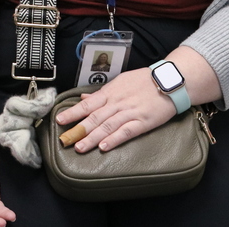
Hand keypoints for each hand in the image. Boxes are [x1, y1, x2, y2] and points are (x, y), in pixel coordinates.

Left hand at [54, 68, 175, 152]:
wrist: (169, 81)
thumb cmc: (144, 81)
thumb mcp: (120, 82)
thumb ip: (101, 92)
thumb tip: (83, 98)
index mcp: (110, 92)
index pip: (87, 104)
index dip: (73, 112)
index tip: (59, 120)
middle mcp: (117, 102)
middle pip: (94, 117)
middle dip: (78, 129)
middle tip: (65, 140)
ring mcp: (130, 112)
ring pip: (107, 126)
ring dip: (92, 138)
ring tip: (80, 147)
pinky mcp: (143, 122)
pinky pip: (126, 131)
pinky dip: (114, 139)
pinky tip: (104, 147)